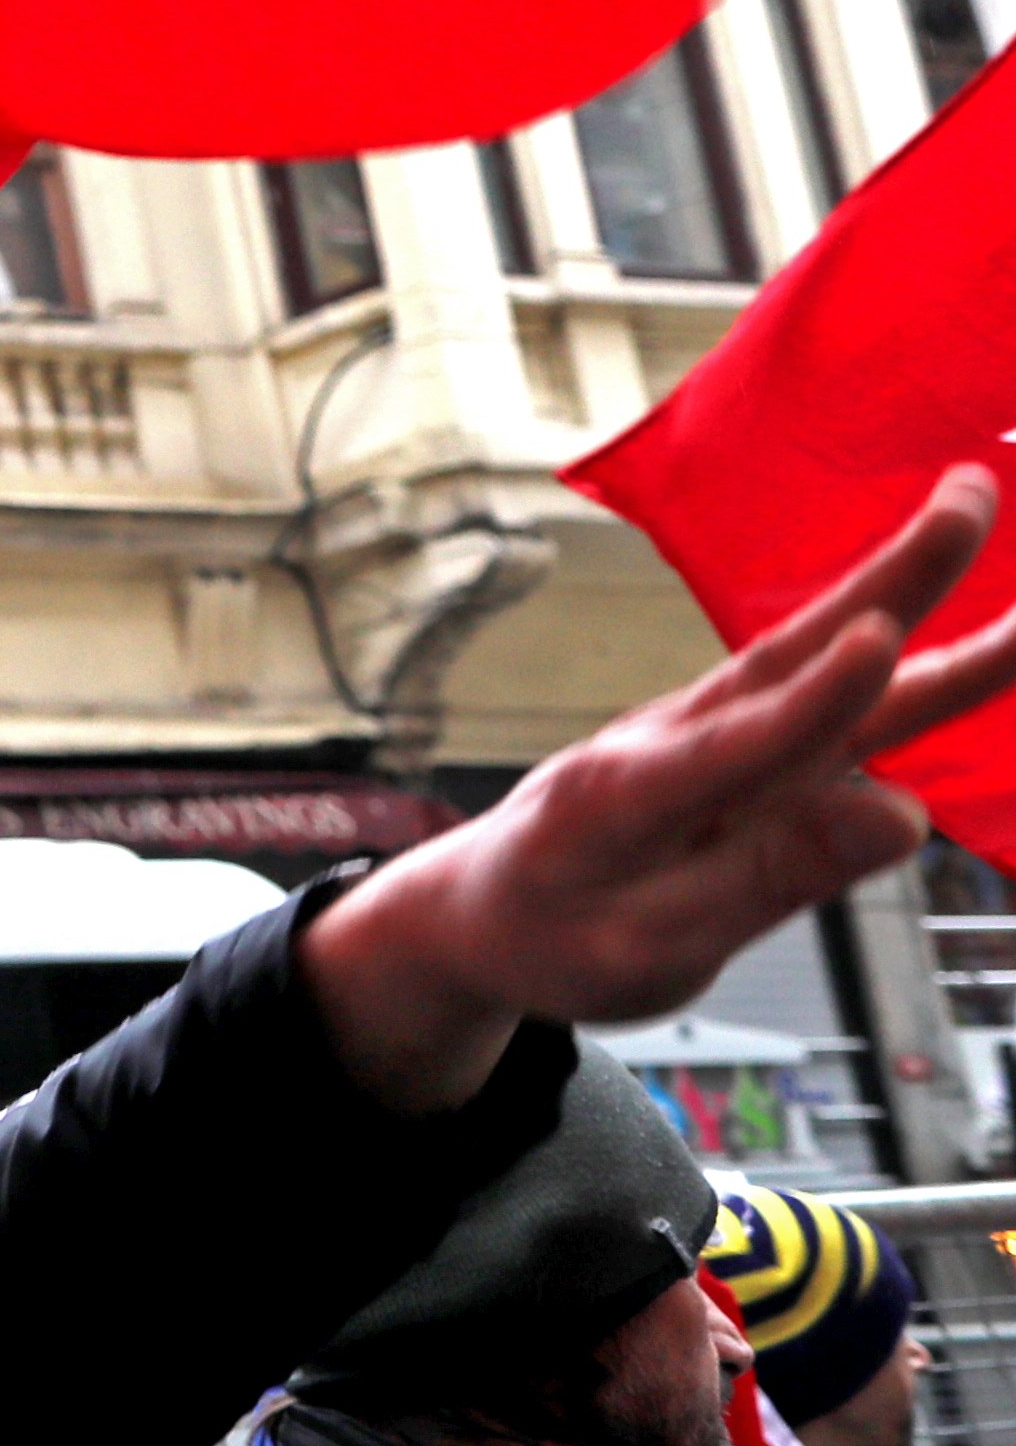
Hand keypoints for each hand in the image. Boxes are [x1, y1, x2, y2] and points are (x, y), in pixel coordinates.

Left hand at [306, 464, 1015, 1114]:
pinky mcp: (731, 735)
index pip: (738, 745)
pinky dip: (892, 646)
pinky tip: (959, 621)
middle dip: (887, 581)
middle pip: (792, 657)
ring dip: (905, 587)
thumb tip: (901, 814)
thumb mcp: (646, 948)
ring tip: (975, 506)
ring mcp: (704, 725)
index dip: (813, 701)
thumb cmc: (555, 938)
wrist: (478, 909)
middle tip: (970, 496)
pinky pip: (821, 688)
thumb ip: (768, 880)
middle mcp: (673, 737)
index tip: (876, 642)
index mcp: (631, 798)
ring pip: (816, 656)